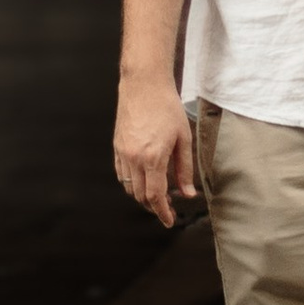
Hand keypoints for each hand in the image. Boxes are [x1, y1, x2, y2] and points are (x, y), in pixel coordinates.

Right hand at [113, 74, 198, 226]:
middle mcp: (134, 158)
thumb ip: (184, 168)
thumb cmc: (167, 106)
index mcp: (153, 158)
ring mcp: (123, 152)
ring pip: (129, 187)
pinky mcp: (117, 146)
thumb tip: (187, 194)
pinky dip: (130, 182)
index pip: (155, 196)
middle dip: (154, 206)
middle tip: (168, 206)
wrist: (144, 83)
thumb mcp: (183, 137)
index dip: (163, 212)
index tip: (169, 221)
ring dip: (142, 195)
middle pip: (140, 196)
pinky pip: (121, 174)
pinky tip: (142, 179)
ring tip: (157, 192)